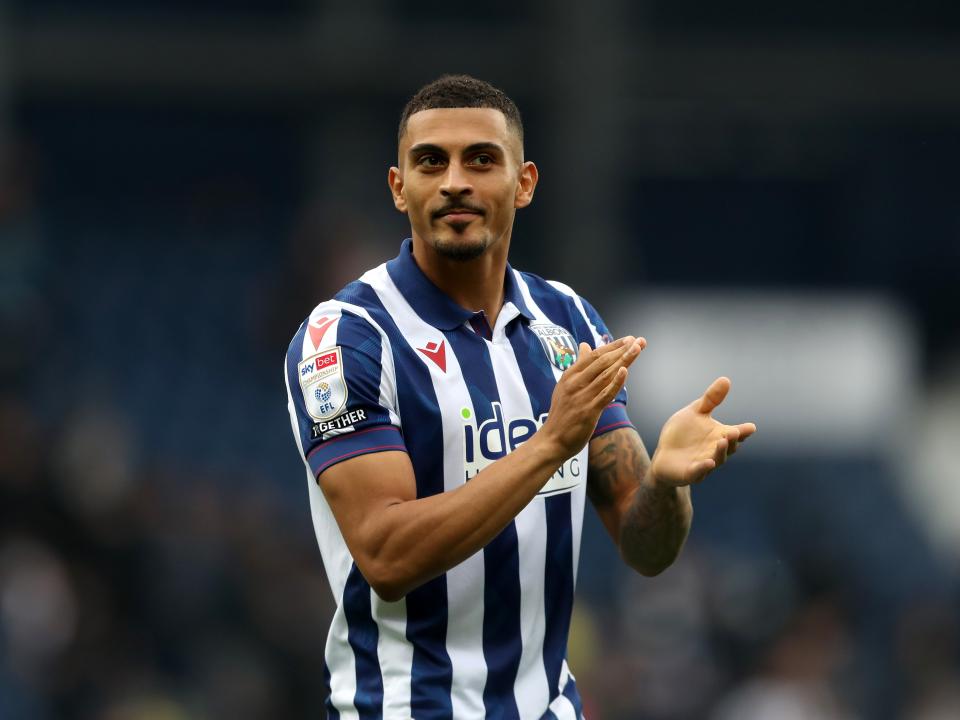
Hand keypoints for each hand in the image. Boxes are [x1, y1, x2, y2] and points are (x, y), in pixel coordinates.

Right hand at [540, 335, 645, 458]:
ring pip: (606, 374)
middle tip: (639, 340)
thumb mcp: (566, 385)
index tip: (629, 339)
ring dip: (624, 360)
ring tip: (638, 349)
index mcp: (570, 375)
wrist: (552, 440)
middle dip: (622, 349)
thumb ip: (578, 365)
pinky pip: (605, 393)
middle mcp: (576, 383)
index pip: (594, 355)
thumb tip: (584, 345)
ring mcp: (582, 396)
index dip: (613, 346)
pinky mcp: (589, 411)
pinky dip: (616, 382)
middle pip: (602, 361)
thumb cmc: (561, 413)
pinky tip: (625, 371)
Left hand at [649, 377, 755, 486]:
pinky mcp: (690, 473)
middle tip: (734, 431)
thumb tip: (726, 379)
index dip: (744, 431)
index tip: (750, 427)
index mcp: (719, 435)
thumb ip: (711, 399)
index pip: (736, 434)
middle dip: (732, 440)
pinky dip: (703, 468)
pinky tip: (708, 462)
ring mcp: (704, 464)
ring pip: (716, 460)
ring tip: (722, 441)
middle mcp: (715, 451)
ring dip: (720, 451)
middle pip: (729, 447)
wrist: (664, 455)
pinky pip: (698, 472)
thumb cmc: (682, 433)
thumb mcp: (695, 412)